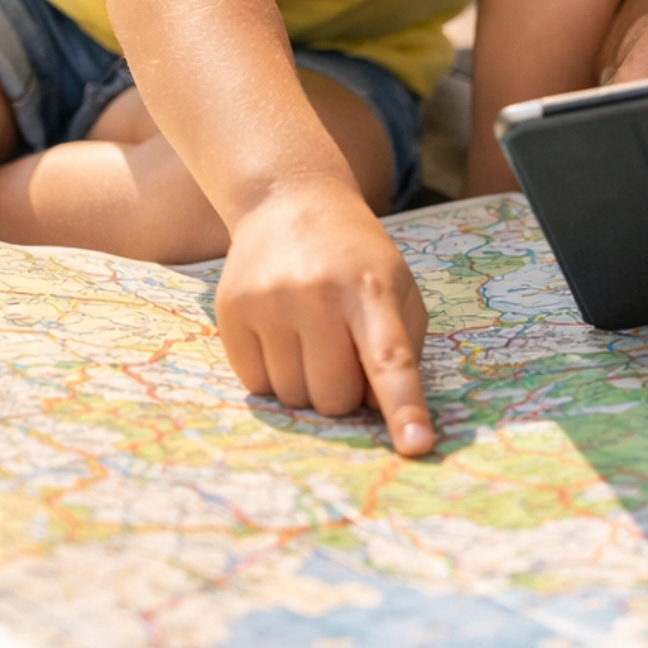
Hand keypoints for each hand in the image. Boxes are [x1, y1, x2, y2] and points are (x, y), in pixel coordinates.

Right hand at [215, 178, 434, 449]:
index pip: (390, 359)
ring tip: (311, 339)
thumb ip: (404, 348)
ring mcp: (270, 304)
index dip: (404, 407)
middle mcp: (317, 295)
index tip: (416, 445)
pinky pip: (255, 386)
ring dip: (307, 385)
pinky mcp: (232, 313)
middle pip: (334, 397)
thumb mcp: (398, 286)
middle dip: (344, 393)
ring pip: (292, 399)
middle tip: (343, 352)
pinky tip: (281, 336)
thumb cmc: (355, 256)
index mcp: (370, 289)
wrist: (289, 201)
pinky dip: (273, 375)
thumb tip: (380, 412)